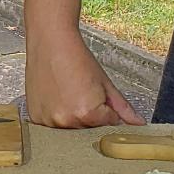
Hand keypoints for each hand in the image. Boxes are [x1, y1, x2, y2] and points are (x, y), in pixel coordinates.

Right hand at [25, 33, 144, 127]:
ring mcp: (48, 121)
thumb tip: (138, 123)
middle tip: (82, 93)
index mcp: (87, 113)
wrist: (51, 42)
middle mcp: (66, 121)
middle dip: (90, 118)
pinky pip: (51, 126)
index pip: (108, 125)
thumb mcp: (105, 82)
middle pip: (88, 131)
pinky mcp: (35, 117)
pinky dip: (56, 117)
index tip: (99, 97)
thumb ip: (122, 107)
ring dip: (72, 119)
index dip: (107, 111)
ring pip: (70, 130)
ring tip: (68, 94)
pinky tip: (57, 99)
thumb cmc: (76, 58)